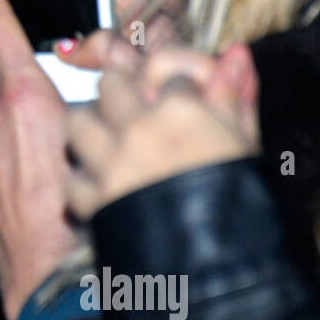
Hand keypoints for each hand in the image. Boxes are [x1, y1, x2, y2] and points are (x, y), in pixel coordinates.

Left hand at [66, 43, 261, 219]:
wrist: (221, 265)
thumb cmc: (242, 203)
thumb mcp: (246, 145)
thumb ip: (236, 96)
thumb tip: (235, 53)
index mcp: (181, 110)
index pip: (168, 70)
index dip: (174, 87)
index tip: (179, 101)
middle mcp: (139, 128)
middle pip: (111, 83)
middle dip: (121, 92)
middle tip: (133, 112)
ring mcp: (111, 164)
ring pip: (78, 121)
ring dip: (90, 128)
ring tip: (107, 142)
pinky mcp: (94, 201)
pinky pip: (74, 178)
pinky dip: (84, 183)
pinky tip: (101, 187)